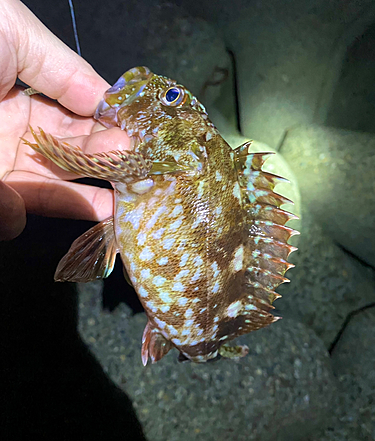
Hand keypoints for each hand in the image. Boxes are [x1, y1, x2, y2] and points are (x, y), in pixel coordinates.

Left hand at [0, 0, 129, 240]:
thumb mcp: (12, 32)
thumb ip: (65, 69)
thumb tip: (108, 100)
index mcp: (24, 96)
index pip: (78, 120)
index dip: (108, 130)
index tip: (135, 141)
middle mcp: (14, 134)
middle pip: (70, 160)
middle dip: (105, 167)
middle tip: (135, 173)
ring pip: (46, 193)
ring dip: (80, 201)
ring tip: (114, 205)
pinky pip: (6, 213)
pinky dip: (14, 214)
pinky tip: (18, 206)